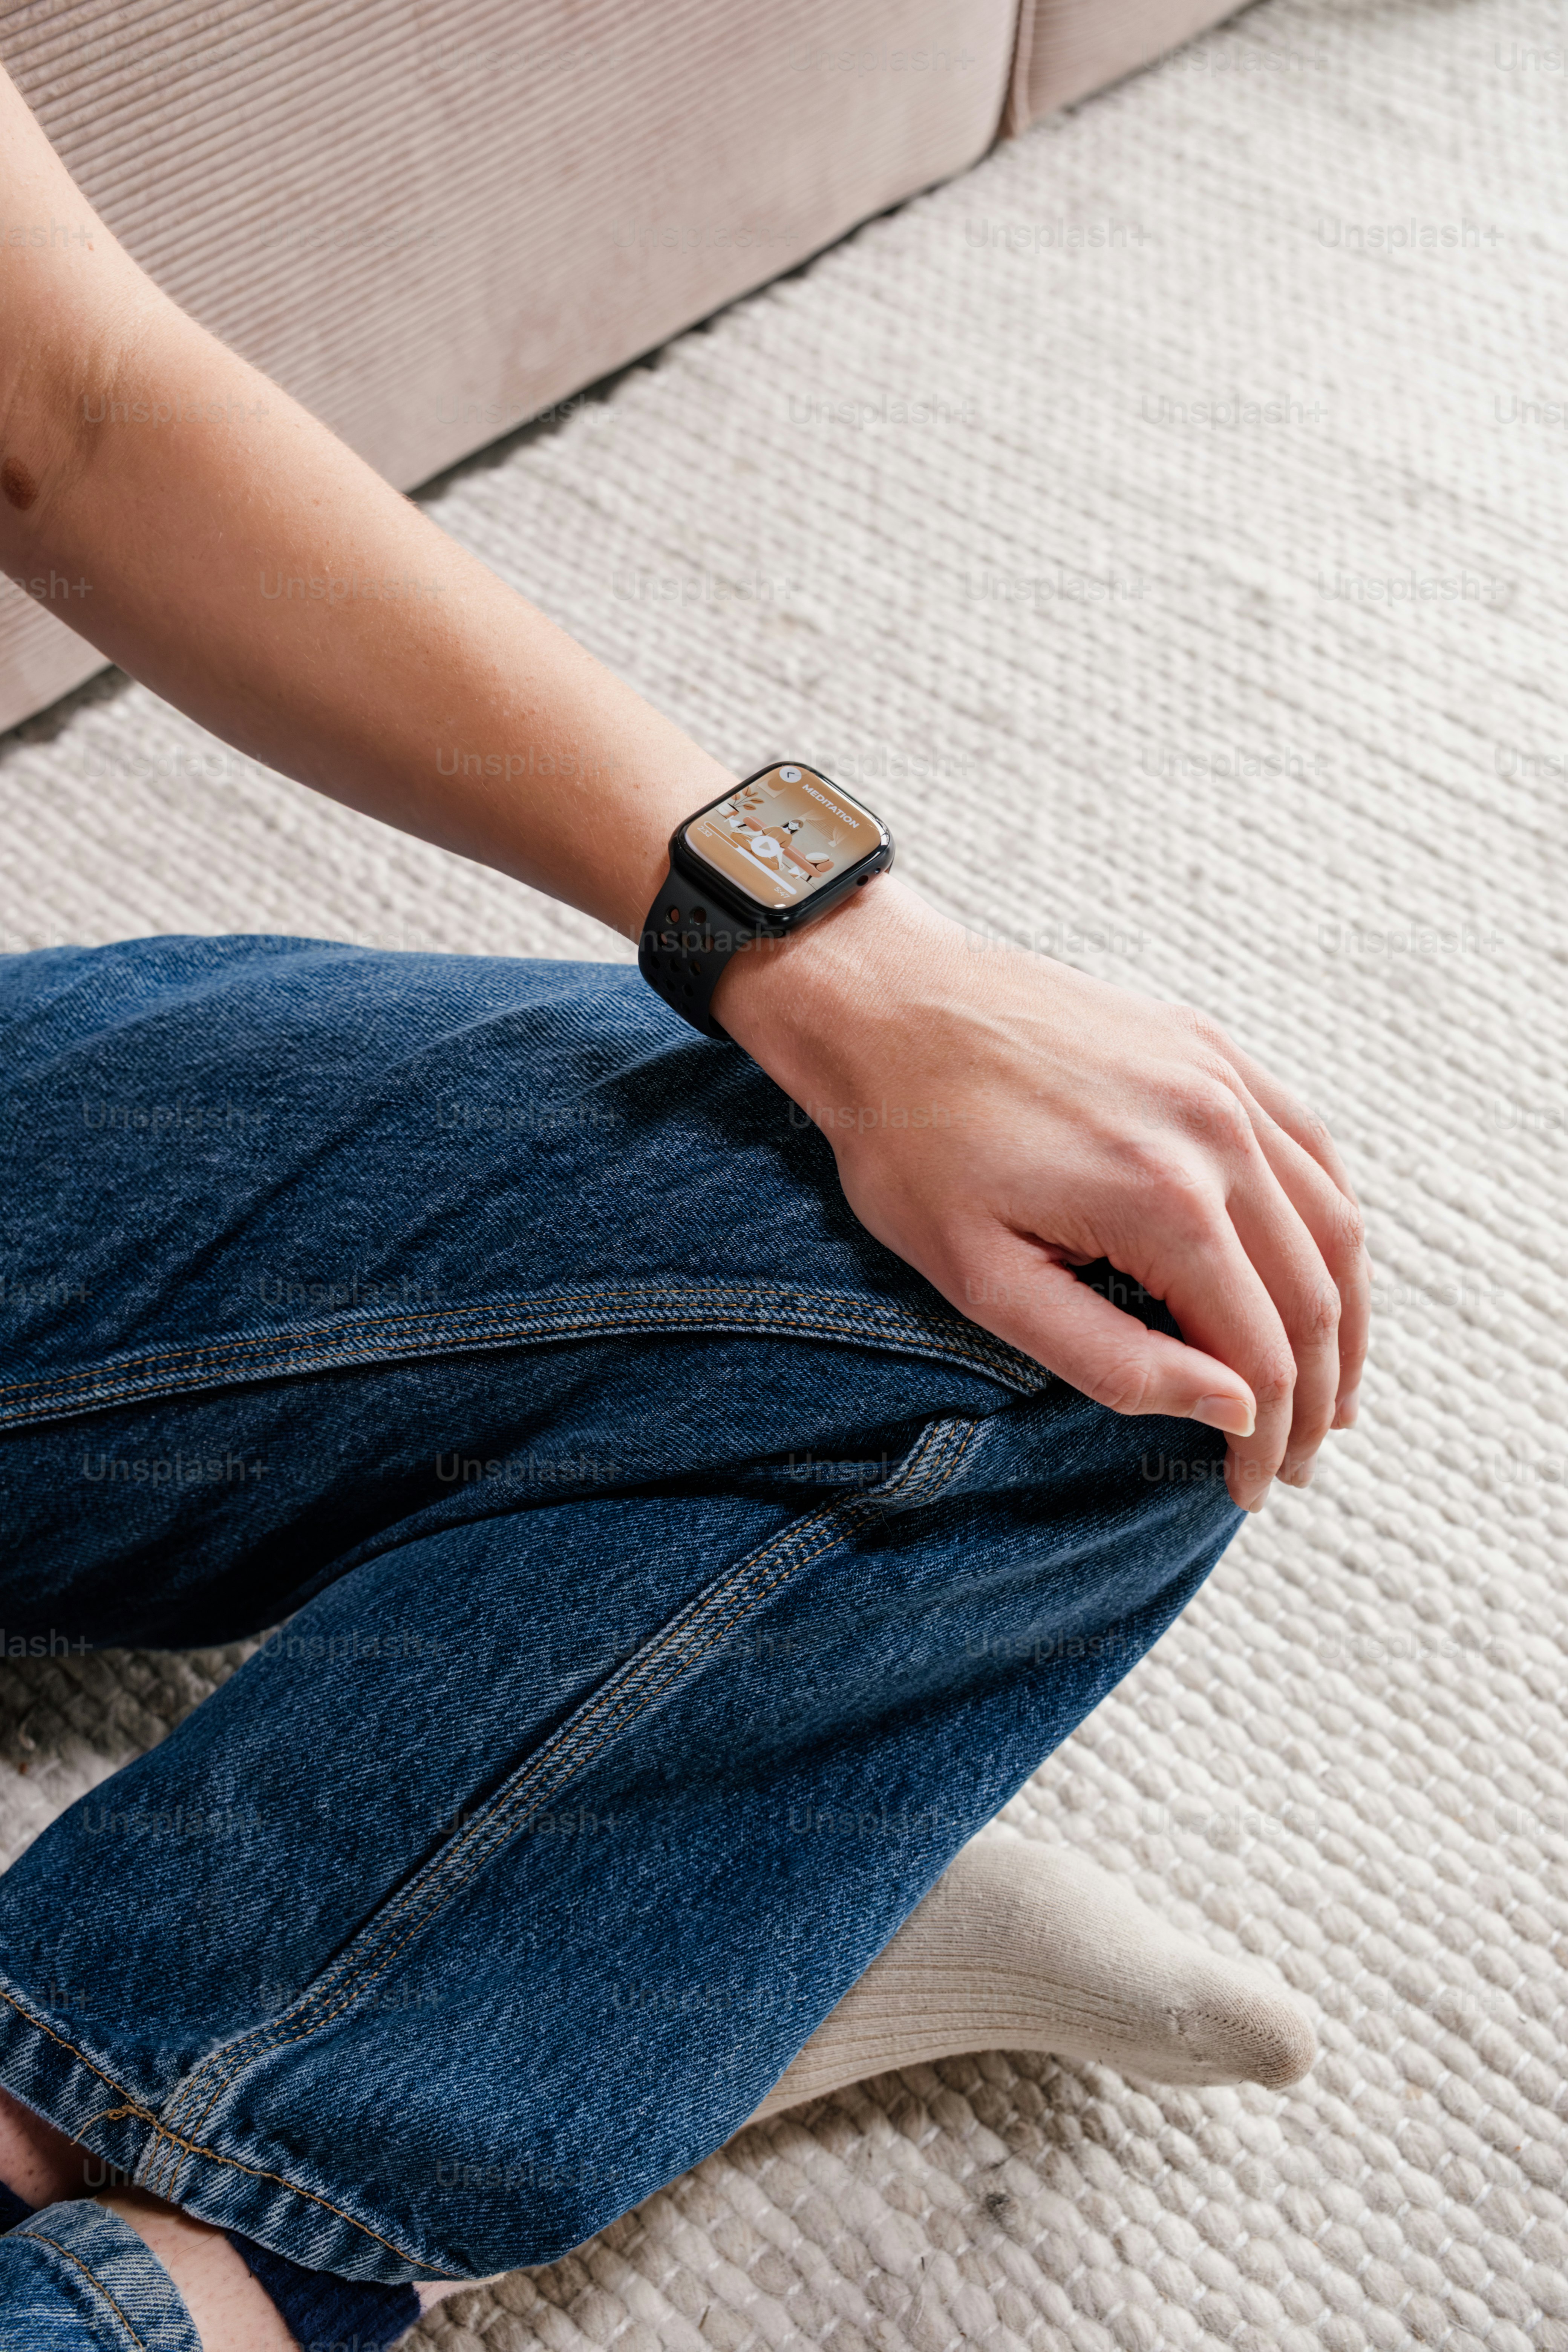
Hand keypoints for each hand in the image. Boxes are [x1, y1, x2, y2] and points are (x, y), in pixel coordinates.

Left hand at [716, 881, 1368, 1511]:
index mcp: (1163, 1200)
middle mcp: (1217, 1132)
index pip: (1259, 1355)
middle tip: (1298, 1465)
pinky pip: (1311, 1150)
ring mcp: (1224, 1079)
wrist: (886, 1005)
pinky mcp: (1214, 1048)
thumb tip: (1233, 1409)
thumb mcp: (984, 1284)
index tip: (1250, 1492)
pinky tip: (1317, 1278)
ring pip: (1334, 1224)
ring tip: (1330, 1396)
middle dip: (1314, 1398)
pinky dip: (1329, 1228)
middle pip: (1312, 1296)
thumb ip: (1113, 1360)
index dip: (1266, 1439)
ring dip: (1342, 1320)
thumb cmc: (912, 1150)